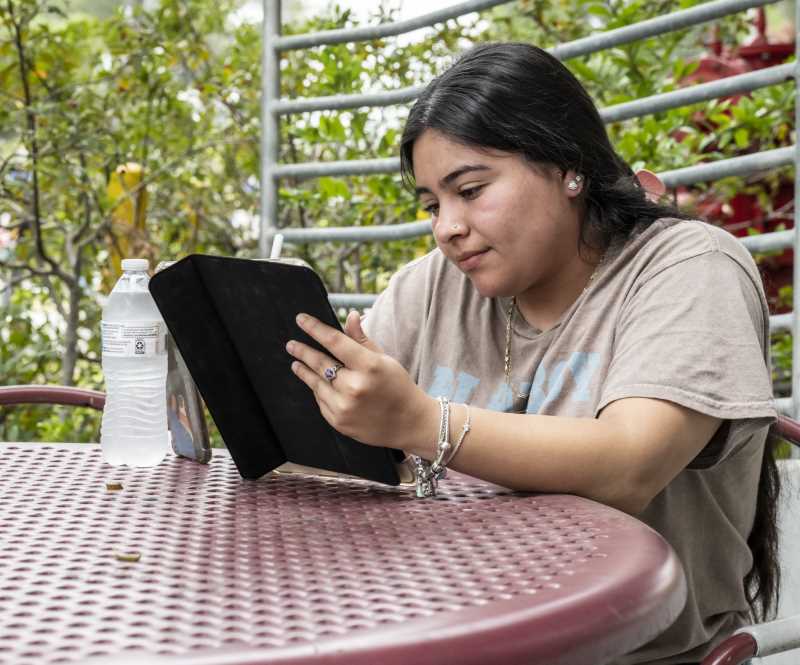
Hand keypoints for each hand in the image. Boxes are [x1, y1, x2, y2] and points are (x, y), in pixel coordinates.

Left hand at [286, 311, 436, 452]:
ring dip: (304, 371)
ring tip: (296, 363)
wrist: (409, 423)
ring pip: (316, 383)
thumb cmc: (398, 387)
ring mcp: (345, 407)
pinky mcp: (339, 422)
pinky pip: (321, 401)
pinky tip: (315, 383)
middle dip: (302, 351)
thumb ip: (362, 340)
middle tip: (291, 344)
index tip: (301, 320)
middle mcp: (354, 387)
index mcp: (369, 366)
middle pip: (320, 363)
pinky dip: (318, 390)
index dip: (315, 329)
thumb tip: (350, 316)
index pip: (335, 341)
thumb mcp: (384, 360)